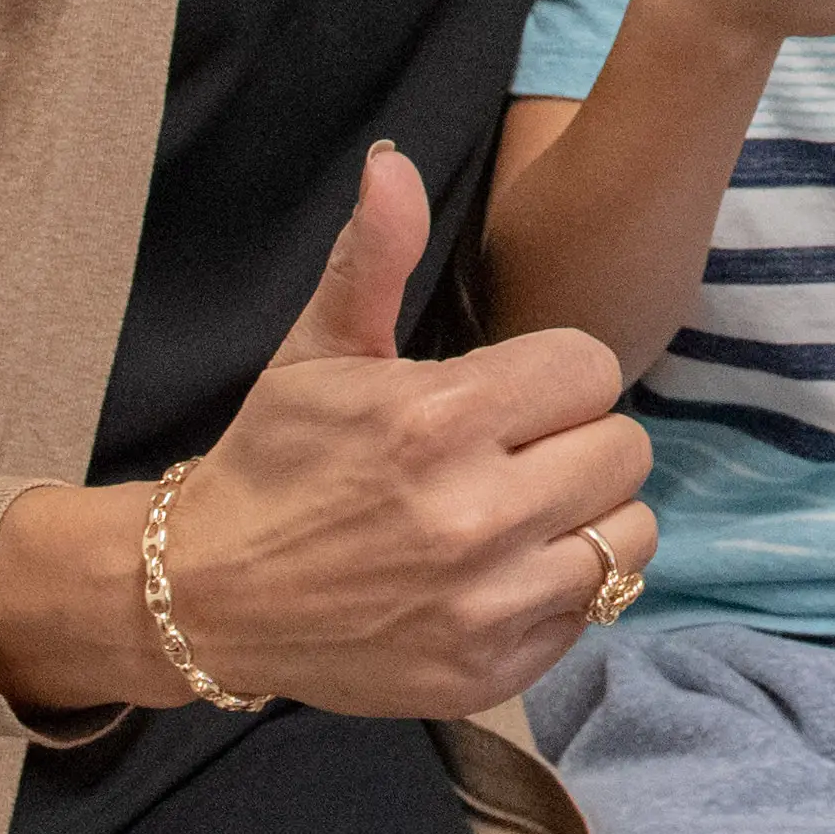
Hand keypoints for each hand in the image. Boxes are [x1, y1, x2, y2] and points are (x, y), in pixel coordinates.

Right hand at [157, 148, 662, 716]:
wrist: (203, 598)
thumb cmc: (274, 462)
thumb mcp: (317, 353)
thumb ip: (375, 257)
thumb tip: (394, 162)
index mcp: (439, 420)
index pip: (593, 369)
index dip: (555, 375)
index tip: (512, 394)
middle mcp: (474, 515)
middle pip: (623, 450)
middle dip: (577, 440)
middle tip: (520, 453)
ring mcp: (487, 605)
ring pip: (630, 534)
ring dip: (589, 517)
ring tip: (528, 511)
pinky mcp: (491, 672)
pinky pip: (594, 611)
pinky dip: (563, 590)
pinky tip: (505, 573)